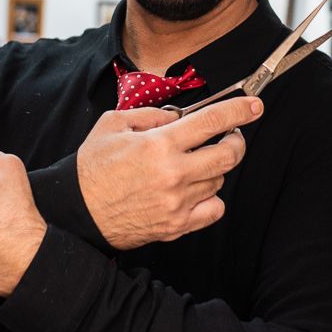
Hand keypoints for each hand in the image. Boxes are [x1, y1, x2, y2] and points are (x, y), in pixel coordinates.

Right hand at [76, 96, 262, 249]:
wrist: (76, 213)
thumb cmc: (92, 167)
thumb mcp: (113, 124)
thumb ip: (151, 116)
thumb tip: (178, 117)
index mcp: (159, 145)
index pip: (212, 122)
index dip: (239, 110)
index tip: (254, 105)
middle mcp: (173, 174)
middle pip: (228, 154)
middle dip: (236, 140)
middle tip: (230, 135)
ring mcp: (177, 203)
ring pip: (219, 180)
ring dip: (215, 167)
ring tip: (195, 163)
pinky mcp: (176, 226)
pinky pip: (213, 209)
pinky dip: (212, 197)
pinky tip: (196, 189)